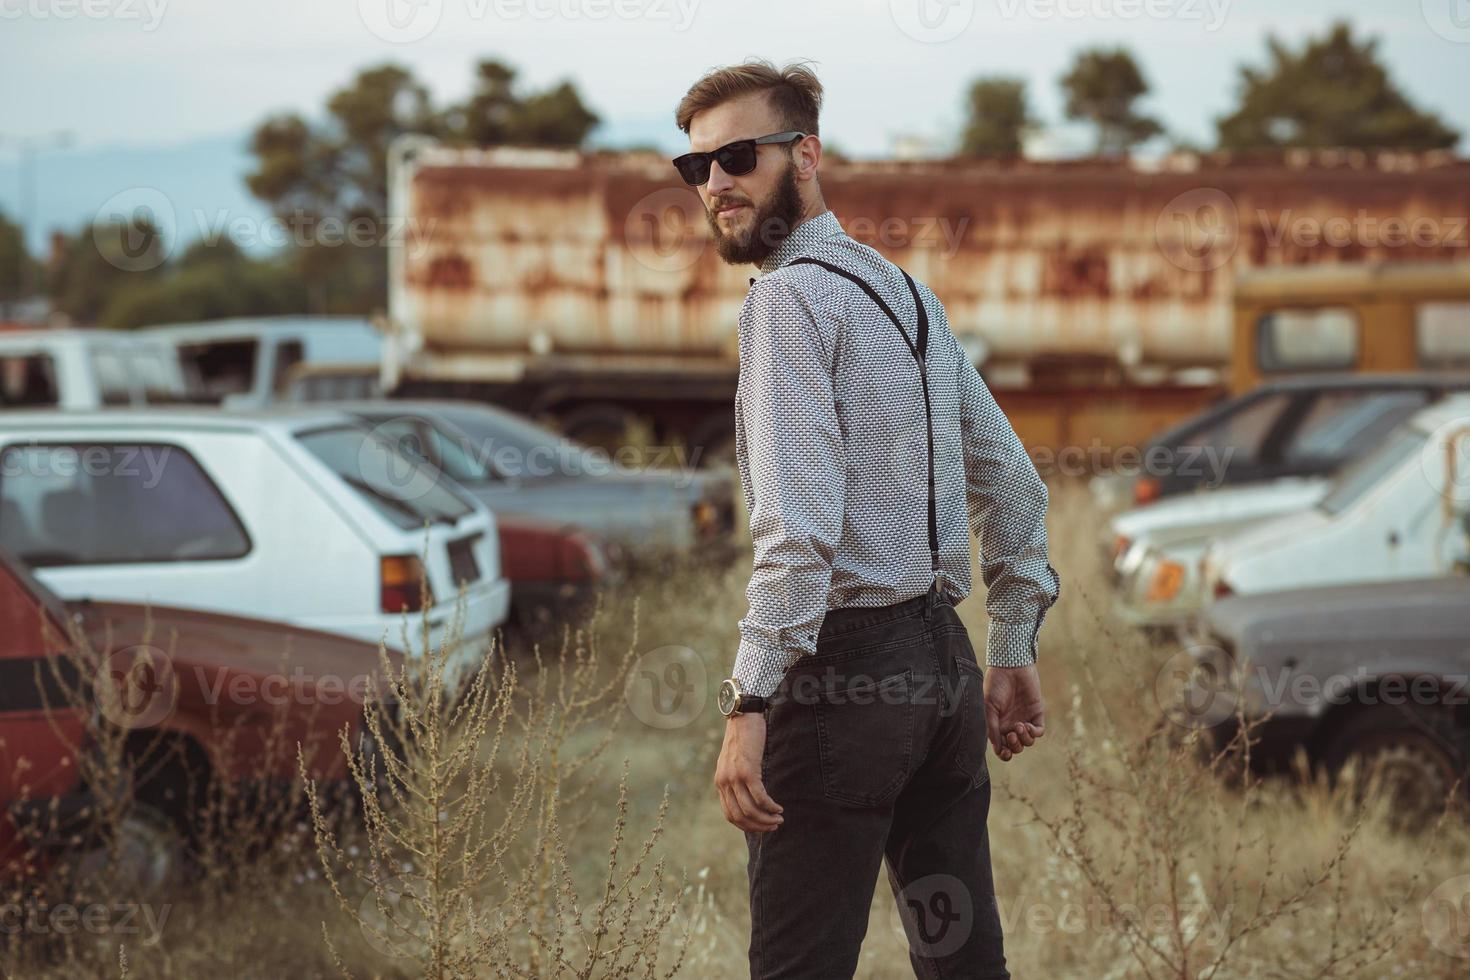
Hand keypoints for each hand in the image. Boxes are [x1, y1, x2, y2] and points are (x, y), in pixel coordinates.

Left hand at [714, 712, 783, 832]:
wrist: (743, 716)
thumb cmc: (743, 738)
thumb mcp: (734, 762)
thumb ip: (737, 779)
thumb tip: (749, 797)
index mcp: (720, 782)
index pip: (730, 815)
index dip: (747, 825)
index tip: (761, 827)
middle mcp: (724, 782)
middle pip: (740, 816)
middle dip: (758, 826)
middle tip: (774, 826)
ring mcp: (734, 777)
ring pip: (750, 810)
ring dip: (766, 818)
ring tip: (779, 818)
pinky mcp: (747, 770)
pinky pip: (759, 797)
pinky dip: (770, 806)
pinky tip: (778, 807)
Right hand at [983, 664, 1044, 761]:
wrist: (1010, 667)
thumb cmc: (995, 685)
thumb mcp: (988, 708)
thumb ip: (992, 729)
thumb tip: (998, 750)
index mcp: (997, 725)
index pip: (1002, 747)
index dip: (1004, 754)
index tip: (1004, 752)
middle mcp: (1010, 724)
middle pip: (1016, 747)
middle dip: (1014, 746)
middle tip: (1010, 735)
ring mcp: (1024, 719)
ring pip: (1028, 742)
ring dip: (1024, 739)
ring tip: (1019, 727)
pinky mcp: (1036, 713)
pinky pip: (1038, 731)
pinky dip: (1033, 733)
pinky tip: (1026, 726)